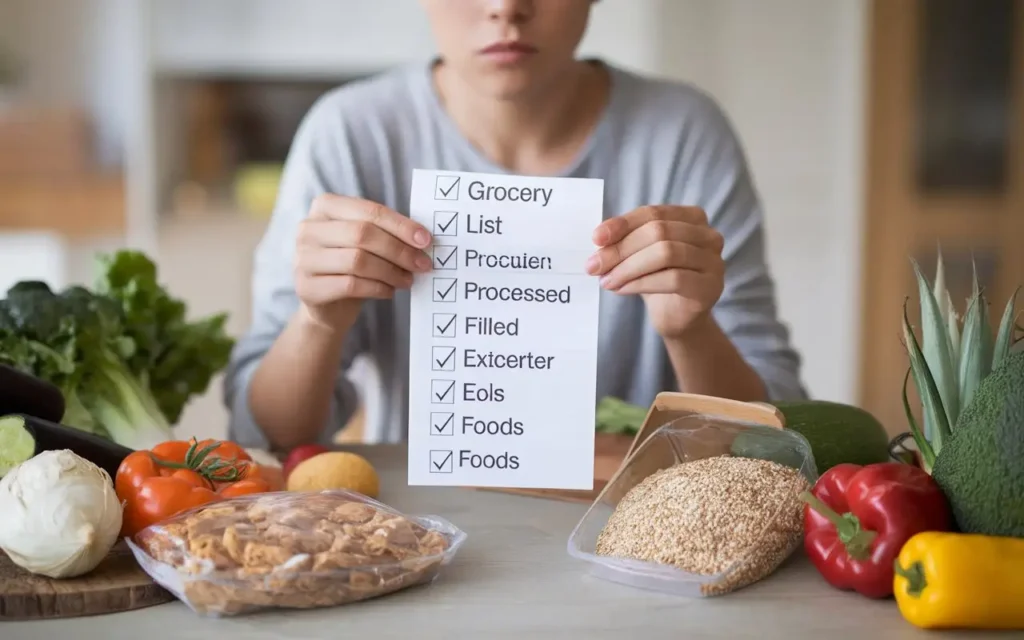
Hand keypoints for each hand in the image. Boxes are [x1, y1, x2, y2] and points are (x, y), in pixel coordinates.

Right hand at [294, 194, 432, 329]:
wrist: (327, 306)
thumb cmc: (352, 266)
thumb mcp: (367, 243)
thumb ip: (387, 233)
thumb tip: (422, 237)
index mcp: (325, 206)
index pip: (369, 211)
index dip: (400, 225)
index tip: (426, 240)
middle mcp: (308, 228)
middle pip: (362, 234)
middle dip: (399, 250)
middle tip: (423, 264)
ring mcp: (302, 258)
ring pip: (357, 261)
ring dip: (391, 272)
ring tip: (408, 280)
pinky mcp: (306, 287)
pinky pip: (350, 285)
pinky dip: (377, 288)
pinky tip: (389, 291)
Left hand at [586, 205, 724, 339]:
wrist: (677, 316)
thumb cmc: (658, 279)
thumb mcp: (639, 253)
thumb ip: (624, 240)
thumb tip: (600, 238)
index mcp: (692, 218)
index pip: (653, 213)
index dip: (622, 224)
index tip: (596, 239)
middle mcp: (708, 235)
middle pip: (658, 232)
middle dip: (621, 249)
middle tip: (595, 266)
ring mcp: (713, 261)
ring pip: (666, 253)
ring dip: (629, 267)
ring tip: (607, 280)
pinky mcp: (710, 287)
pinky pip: (673, 279)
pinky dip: (641, 283)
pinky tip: (623, 290)